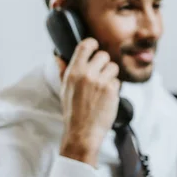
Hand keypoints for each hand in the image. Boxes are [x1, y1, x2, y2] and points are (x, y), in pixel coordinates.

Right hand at [57, 38, 120, 166]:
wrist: (83, 132)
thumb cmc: (73, 112)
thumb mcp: (64, 89)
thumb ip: (64, 71)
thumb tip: (59, 57)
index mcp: (73, 71)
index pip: (85, 45)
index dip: (93, 44)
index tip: (95, 48)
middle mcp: (87, 74)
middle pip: (104, 55)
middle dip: (105, 64)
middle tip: (101, 74)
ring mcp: (100, 82)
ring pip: (114, 67)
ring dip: (111, 76)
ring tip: (104, 88)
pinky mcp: (112, 90)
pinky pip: (118, 82)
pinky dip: (114, 89)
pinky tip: (107, 98)